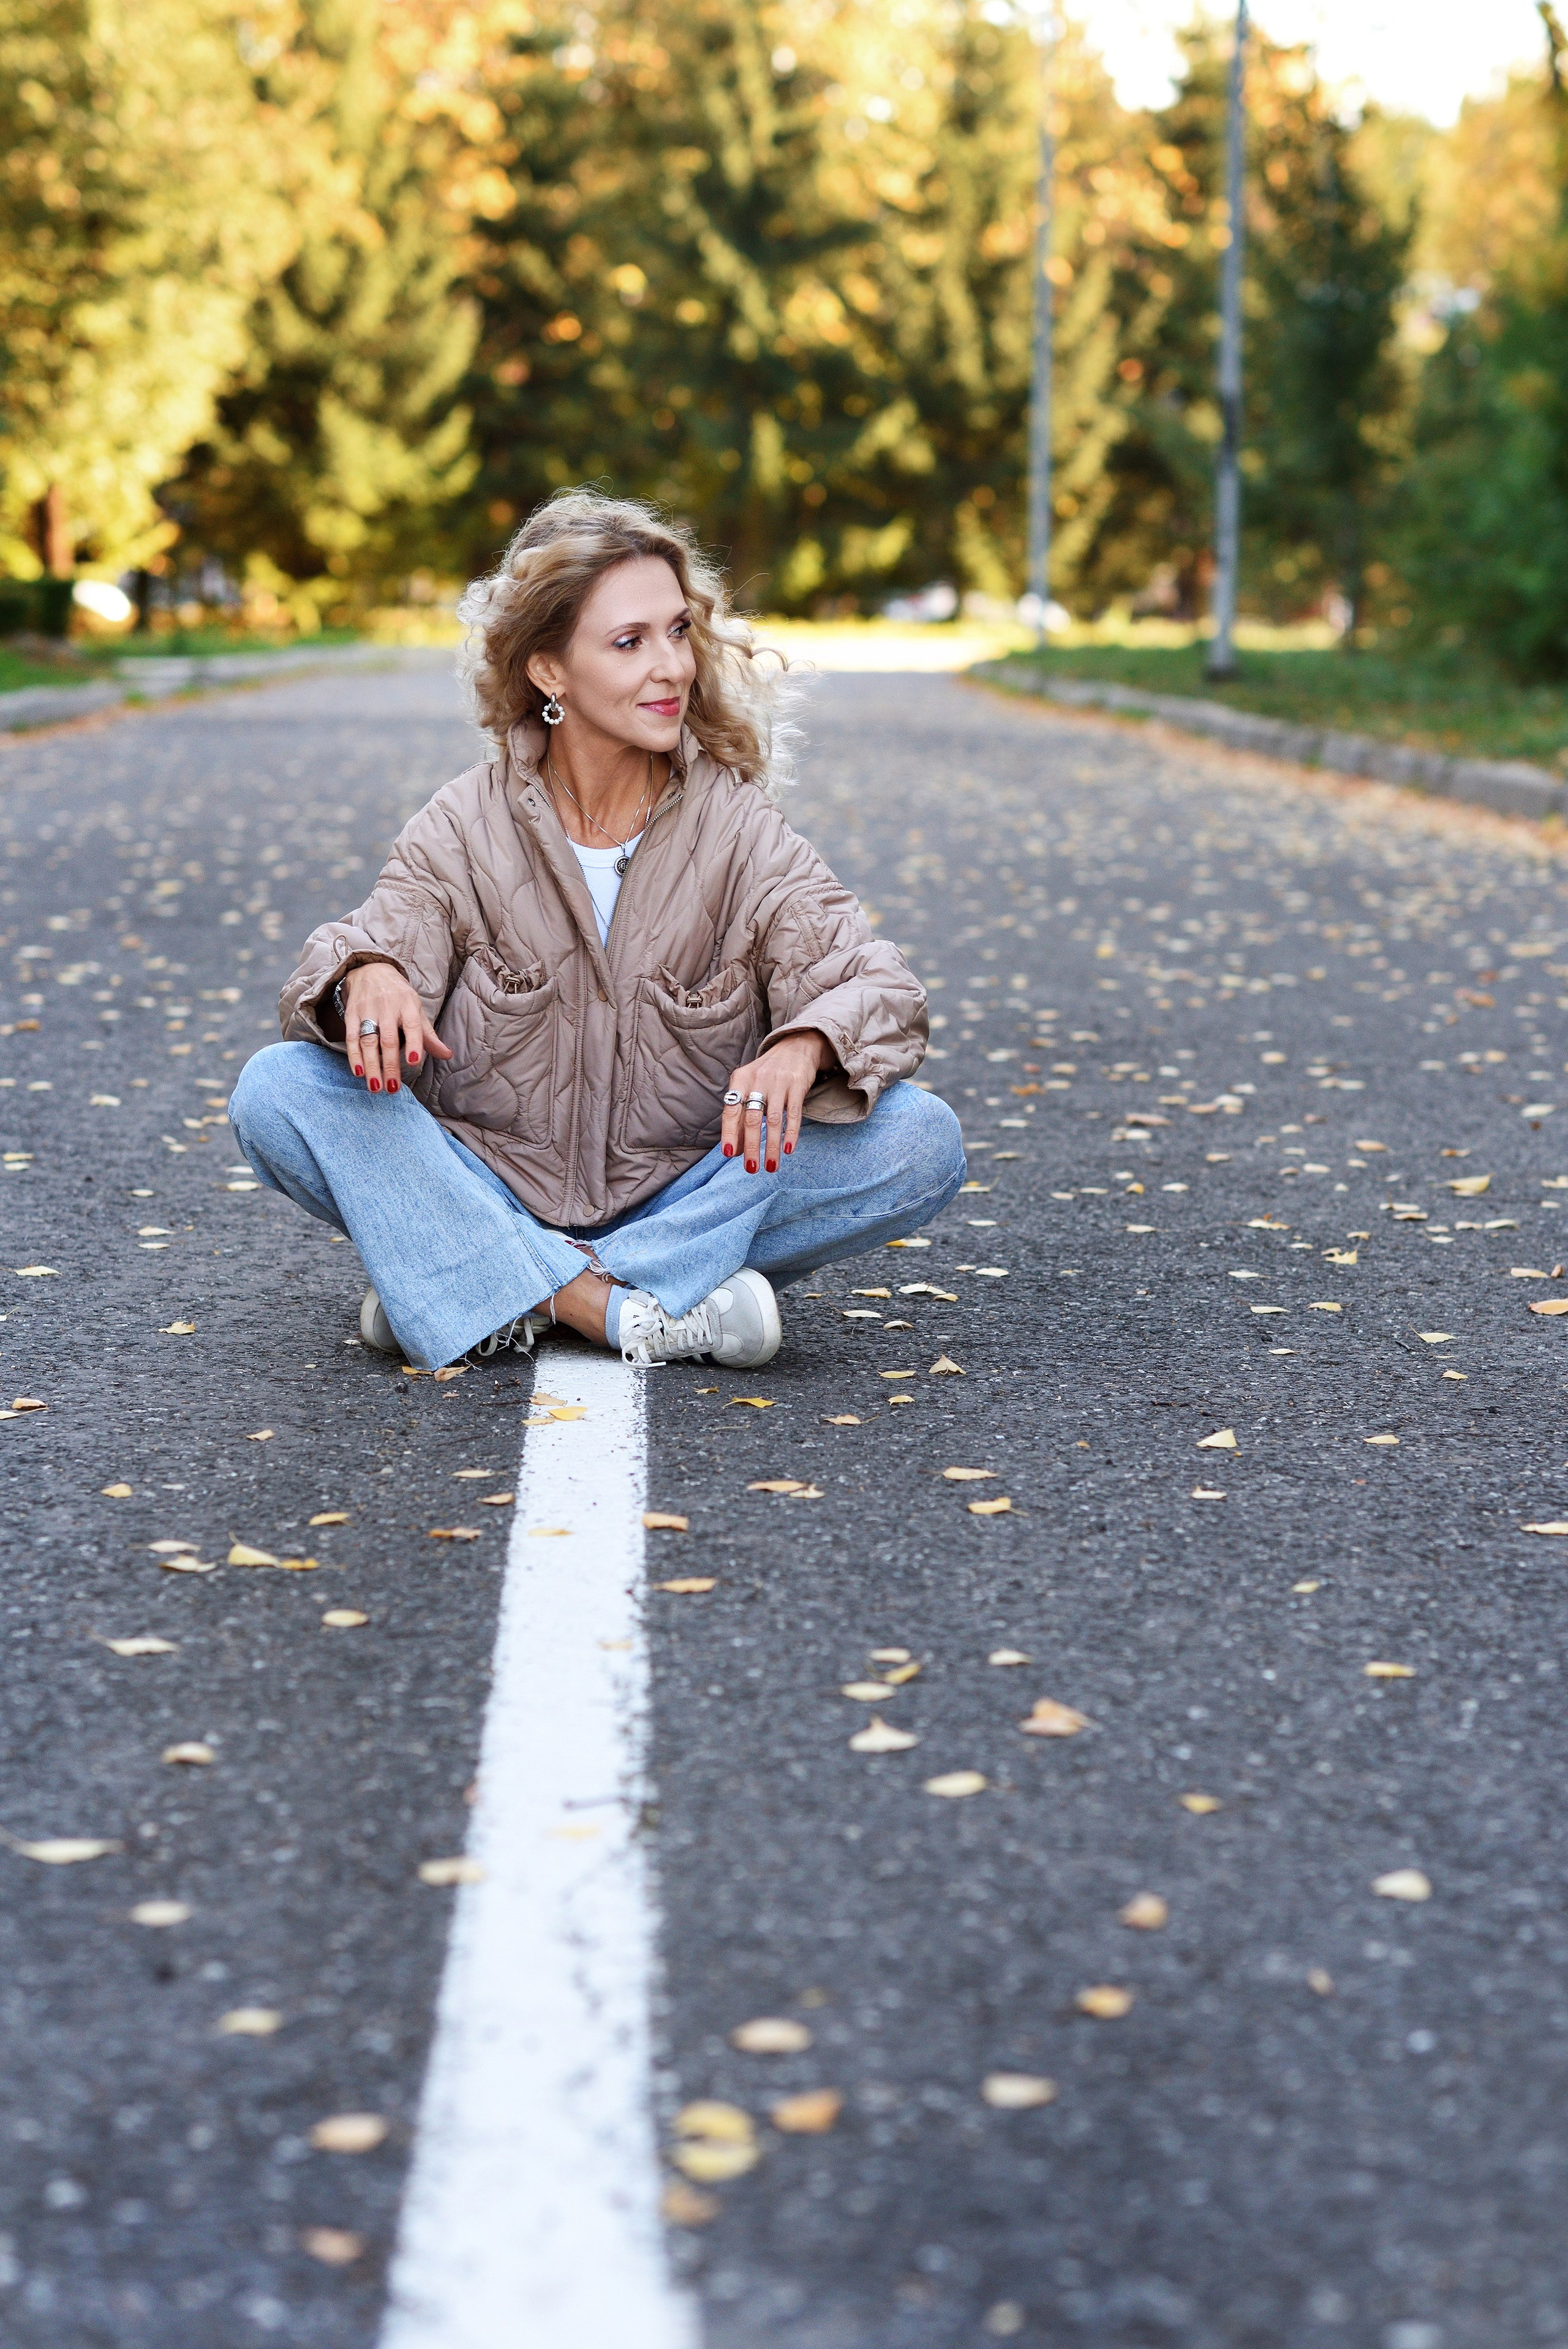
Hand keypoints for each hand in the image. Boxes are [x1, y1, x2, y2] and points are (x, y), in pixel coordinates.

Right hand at [339, 964, 452, 1094]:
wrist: (371, 970)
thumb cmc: (398, 996)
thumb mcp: (416, 1010)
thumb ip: (428, 1035)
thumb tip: (447, 1055)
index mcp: (408, 1005)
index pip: (413, 1026)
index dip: (414, 1044)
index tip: (413, 1062)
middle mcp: (388, 1007)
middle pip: (388, 1039)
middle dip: (390, 1065)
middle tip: (393, 1088)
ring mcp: (368, 1010)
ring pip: (369, 1041)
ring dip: (371, 1066)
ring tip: (376, 1087)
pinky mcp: (351, 1014)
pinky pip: (351, 1037)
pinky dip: (354, 1056)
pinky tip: (358, 1072)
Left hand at [722, 1033, 831, 1172]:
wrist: (796, 1046)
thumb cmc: (768, 1073)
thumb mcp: (750, 1086)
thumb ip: (741, 1115)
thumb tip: (736, 1150)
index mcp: (740, 1080)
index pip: (731, 1110)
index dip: (729, 1133)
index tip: (729, 1154)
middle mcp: (758, 1080)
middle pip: (751, 1118)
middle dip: (751, 1146)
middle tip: (751, 1168)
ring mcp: (779, 1082)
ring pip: (774, 1120)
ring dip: (771, 1146)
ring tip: (770, 1166)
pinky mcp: (798, 1085)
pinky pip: (793, 1114)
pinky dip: (791, 1133)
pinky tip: (788, 1150)